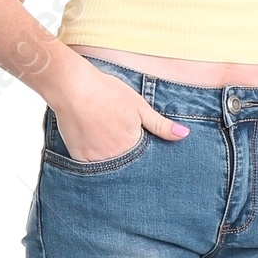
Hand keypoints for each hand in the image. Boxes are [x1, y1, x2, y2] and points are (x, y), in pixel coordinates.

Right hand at [52, 60, 188, 162]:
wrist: (73, 88)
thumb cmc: (107, 93)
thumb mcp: (139, 105)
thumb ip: (160, 124)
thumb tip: (183, 135)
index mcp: (133, 145)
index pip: (145, 159)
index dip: (142, 152)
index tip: (137, 144)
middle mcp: (116, 158)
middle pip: (127, 166)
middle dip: (127, 159)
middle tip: (117, 139)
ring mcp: (96, 161)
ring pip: (109, 169)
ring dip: (111, 162)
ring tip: (106, 141)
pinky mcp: (79, 159)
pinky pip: (90, 168)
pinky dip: (94, 161)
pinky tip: (93, 144)